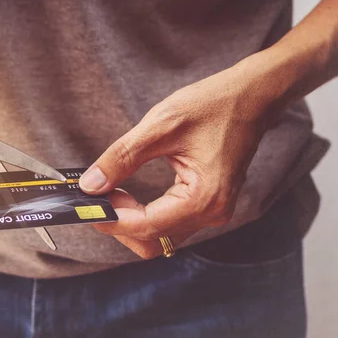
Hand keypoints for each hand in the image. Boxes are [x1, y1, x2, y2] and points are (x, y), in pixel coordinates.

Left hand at [80, 54, 280, 258]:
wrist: (251, 96)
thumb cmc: (212, 105)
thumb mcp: (159, 127)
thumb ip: (122, 158)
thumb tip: (90, 184)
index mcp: (204, 198)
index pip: (146, 226)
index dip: (111, 218)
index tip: (86, 203)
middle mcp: (212, 213)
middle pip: (152, 241)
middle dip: (119, 224)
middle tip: (97, 196)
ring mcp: (212, 211)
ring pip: (160, 236)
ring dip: (130, 221)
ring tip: (109, 192)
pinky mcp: (208, 203)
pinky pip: (170, 223)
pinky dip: (144, 215)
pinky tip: (127, 194)